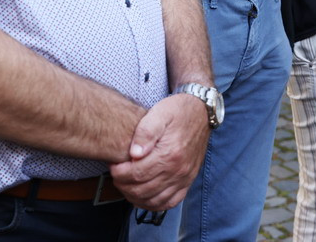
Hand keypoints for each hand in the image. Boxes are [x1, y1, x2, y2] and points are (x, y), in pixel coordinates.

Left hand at [109, 94, 209, 210]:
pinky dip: (153, 204)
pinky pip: (169, 203)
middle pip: (143, 190)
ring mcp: (184, 178)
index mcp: (170, 154)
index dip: (120, 173)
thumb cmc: (178, 111)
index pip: (137, 174)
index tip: (114, 165)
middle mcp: (178, 170)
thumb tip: (134, 153)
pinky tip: (143, 196)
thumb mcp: (160, 112)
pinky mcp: (187, 181)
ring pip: (154, 200)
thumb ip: (145, 132)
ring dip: (135, 197)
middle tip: (116, 175)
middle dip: (124, 185)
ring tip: (126, 184)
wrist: (201, 112)